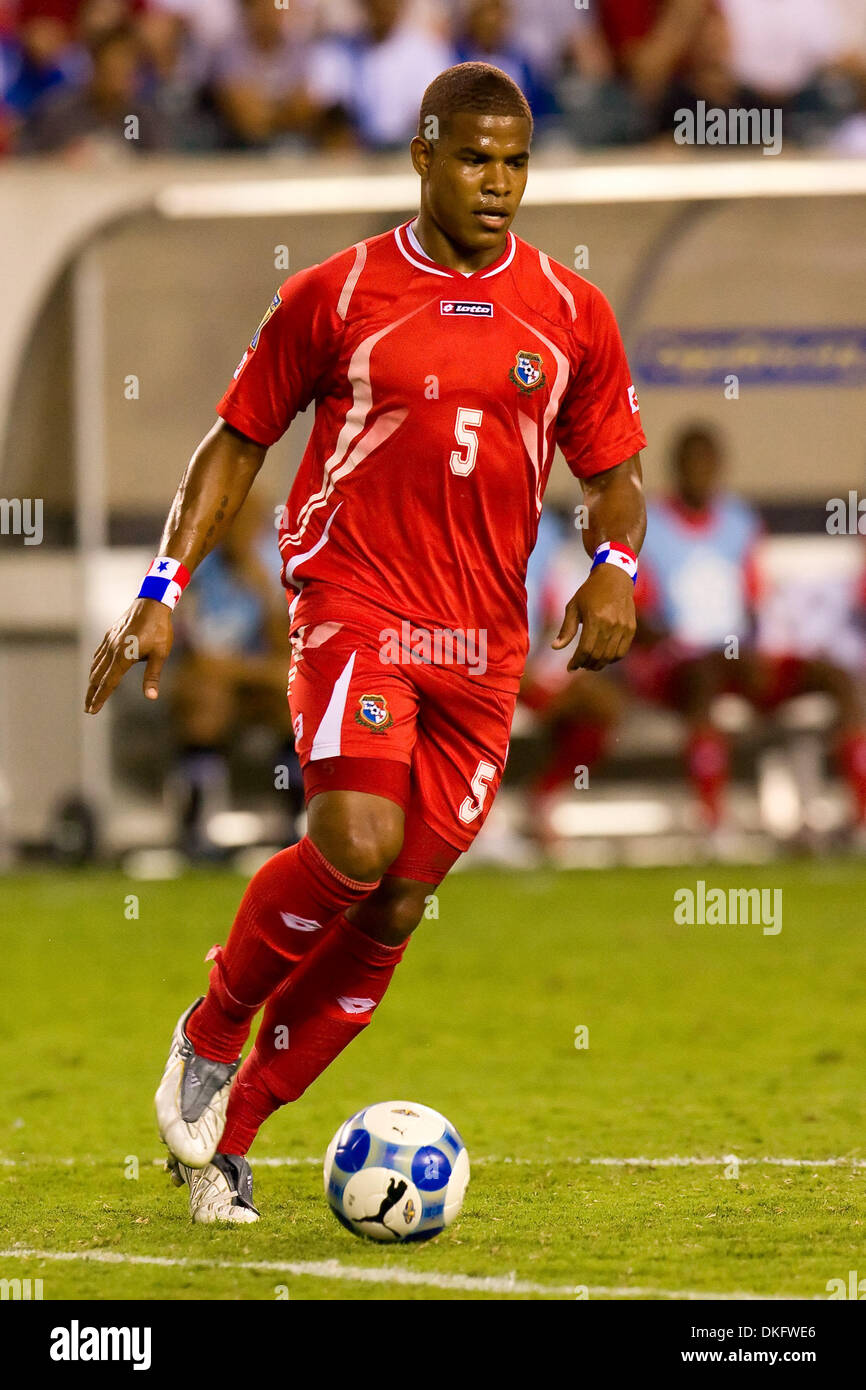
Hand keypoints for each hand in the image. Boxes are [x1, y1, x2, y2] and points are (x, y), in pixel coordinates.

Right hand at [85, 599, 173, 713]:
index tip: (92, 710)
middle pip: (98, 676)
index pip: (109, 683)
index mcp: (124, 656)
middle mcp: (112, 649)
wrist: (152, 603)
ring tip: (90, 694)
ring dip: (92, 681)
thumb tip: (151, 697)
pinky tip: (95, 670)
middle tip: (88, 709)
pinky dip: (95, 665)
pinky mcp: (110, 635)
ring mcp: (109, 641)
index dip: (100, 698)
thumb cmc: (160, 629)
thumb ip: (153, 676)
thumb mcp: (161, 654)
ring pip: (96, 665)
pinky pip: (99, 654)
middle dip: (92, 694)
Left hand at [552, 565, 636, 671]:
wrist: (614, 578)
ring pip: (610, 656)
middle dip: (586, 664)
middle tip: (579, 665)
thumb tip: (555, 647)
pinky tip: (603, 658)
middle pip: (598, 656)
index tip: (570, 667)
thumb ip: (566, 629)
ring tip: (590, 664)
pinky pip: (622, 651)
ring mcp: (623, 627)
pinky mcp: (631, 628)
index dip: (577, 662)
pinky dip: (612, 659)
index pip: (586, 650)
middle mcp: (611, 624)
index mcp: (595, 618)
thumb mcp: (573, 607)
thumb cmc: (589, 592)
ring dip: (599, 664)